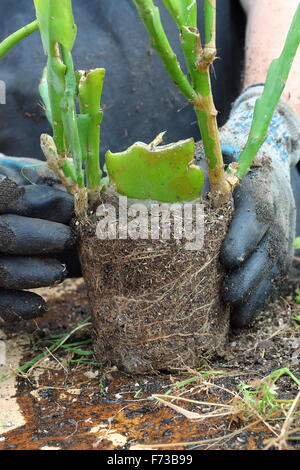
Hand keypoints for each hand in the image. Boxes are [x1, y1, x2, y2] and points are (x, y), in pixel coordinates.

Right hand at [0, 155, 75, 322]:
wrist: (20, 217)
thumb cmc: (33, 192)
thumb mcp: (40, 181)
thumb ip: (50, 189)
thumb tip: (72, 206)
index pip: (3, 195)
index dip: (28, 200)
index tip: (65, 204)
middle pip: (5, 234)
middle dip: (40, 238)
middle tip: (69, 238)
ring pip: (2, 272)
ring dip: (35, 274)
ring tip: (60, 272)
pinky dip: (18, 307)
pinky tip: (40, 306)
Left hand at [218, 86, 299, 327]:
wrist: (268, 172)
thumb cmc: (232, 170)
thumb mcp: (219, 167)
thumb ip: (196, 179)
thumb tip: (152, 191)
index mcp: (257, 192)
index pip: (254, 215)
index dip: (242, 239)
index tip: (225, 259)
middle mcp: (275, 216)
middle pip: (265, 249)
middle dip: (247, 275)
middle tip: (226, 296)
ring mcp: (280, 237)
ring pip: (271, 269)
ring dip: (253, 295)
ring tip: (233, 317)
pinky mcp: (279, 253)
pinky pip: (272, 280)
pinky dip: (258, 300)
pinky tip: (241, 318)